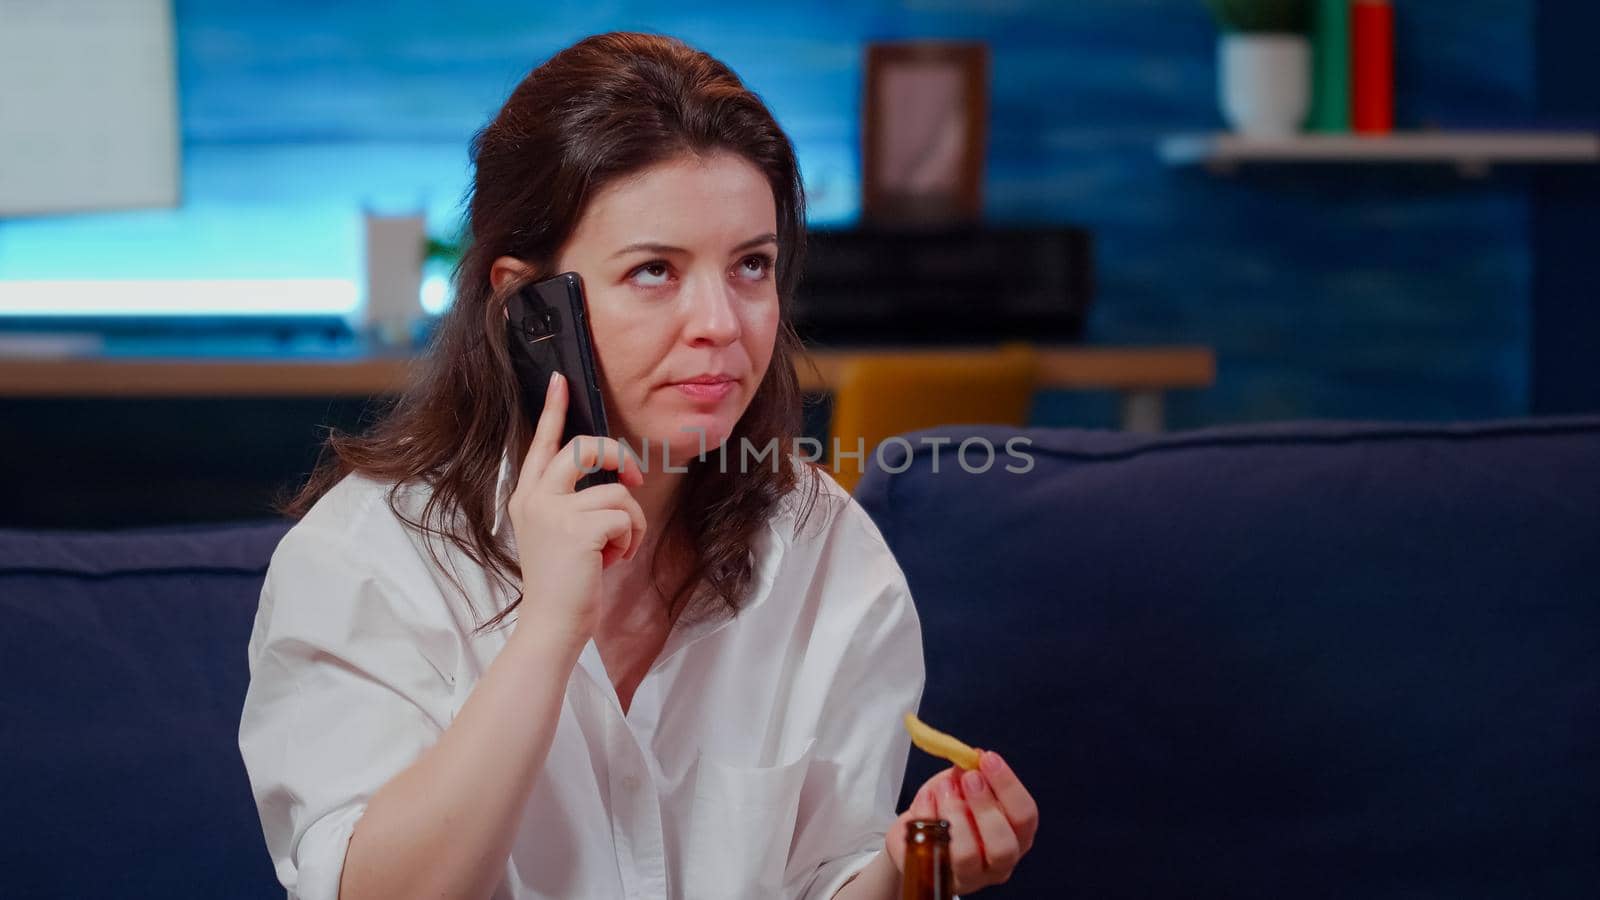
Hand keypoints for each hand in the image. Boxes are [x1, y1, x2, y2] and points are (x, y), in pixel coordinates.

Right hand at [507, 371, 645, 646]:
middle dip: (617, 456)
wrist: (551, 625)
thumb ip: (569, 501)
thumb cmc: (562, 582)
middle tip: (634, 478)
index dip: (553, 409)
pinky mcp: (579, 530)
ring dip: (631, 521)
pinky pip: (625, 515)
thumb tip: (610, 476)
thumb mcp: (555, 533)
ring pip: (617, 489)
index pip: (542, 443)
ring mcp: (554, 512)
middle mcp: (535, 498)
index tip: (561, 380)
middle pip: (583, 447)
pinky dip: (631, 539)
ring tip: (617, 548)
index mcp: (527, 496)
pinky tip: (614, 560)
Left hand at [885, 751, 1038, 893]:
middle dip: (985, 806)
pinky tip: (924, 799)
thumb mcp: (964, 787)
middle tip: (967, 778)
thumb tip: (972, 758)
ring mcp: (969, 877)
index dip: (1008, 786)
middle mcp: (998, 863)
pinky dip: (926, 819)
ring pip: (967, 855)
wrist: (920, 834)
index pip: (1025, 817)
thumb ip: (971, 773)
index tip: (987, 759)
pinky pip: (931, 853)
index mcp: (1015, 836)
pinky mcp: (936, 879)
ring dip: (953, 814)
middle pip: (1003, 845)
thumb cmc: (951, 810)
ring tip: (941, 789)